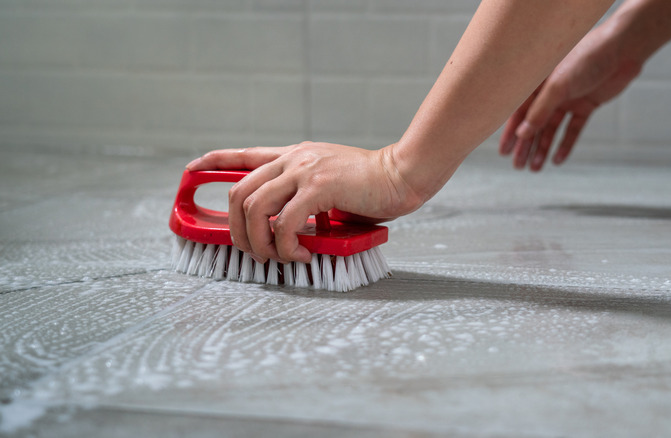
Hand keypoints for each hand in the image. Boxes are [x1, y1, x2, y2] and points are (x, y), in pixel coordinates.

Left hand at [186, 142, 421, 263]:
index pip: (243, 154)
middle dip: (236, 230)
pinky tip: (303, 253)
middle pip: (238, 192)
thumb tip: (287, 227)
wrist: (402, 175)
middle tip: (256, 253)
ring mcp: (304, 171)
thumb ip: (305, 195)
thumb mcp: (330, 182)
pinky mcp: (319, 187)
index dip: (212, 162)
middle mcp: (293, 159)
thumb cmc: (371, 185)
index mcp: (294, 156)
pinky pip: (286, 222)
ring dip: (259, 242)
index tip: (191, 170)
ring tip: (280, 257)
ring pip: (254, 208)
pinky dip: (288, 245)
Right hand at [499, 21, 641, 170]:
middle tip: (518, 166)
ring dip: (543, 148)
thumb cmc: (587, 58)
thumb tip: (522, 134)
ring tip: (535, 168)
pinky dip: (565, 144)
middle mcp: (551, 92)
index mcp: (538, 83)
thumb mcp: (558, 86)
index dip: (510, 132)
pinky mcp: (586, 106)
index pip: (519, 112)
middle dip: (526, 146)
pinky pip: (572, 129)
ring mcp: (568, 100)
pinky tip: (557, 160)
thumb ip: (539, 111)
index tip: (503, 152)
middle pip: (534, 124)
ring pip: (552, 130)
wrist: (622, 50)